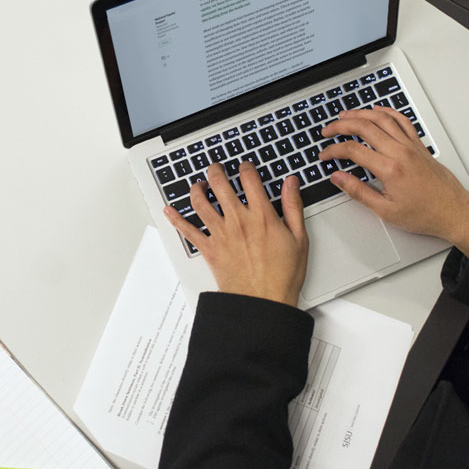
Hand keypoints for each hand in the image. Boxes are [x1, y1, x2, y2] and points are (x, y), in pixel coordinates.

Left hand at [163, 162, 308, 306]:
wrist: (263, 301)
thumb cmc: (282, 275)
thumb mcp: (298, 238)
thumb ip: (293, 207)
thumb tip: (291, 184)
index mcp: (262, 216)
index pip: (250, 179)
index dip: (246, 167)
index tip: (245, 166)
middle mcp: (238, 220)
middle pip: (220, 184)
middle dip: (216, 171)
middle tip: (216, 168)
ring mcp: (221, 234)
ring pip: (200, 202)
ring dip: (196, 189)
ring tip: (198, 184)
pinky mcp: (209, 249)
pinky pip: (187, 230)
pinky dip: (176, 218)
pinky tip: (170, 210)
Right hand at [320, 107, 468, 255]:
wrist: (453, 212)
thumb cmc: (425, 214)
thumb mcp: (385, 210)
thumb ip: (358, 192)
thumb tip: (338, 179)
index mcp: (390, 169)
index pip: (353, 150)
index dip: (334, 150)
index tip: (325, 155)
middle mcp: (401, 152)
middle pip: (365, 127)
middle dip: (341, 126)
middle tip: (328, 131)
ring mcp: (411, 146)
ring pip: (382, 118)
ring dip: (361, 114)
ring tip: (345, 115)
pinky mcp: (419, 145)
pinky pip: (402, 120)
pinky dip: (387, 112)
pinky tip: (376, 111)